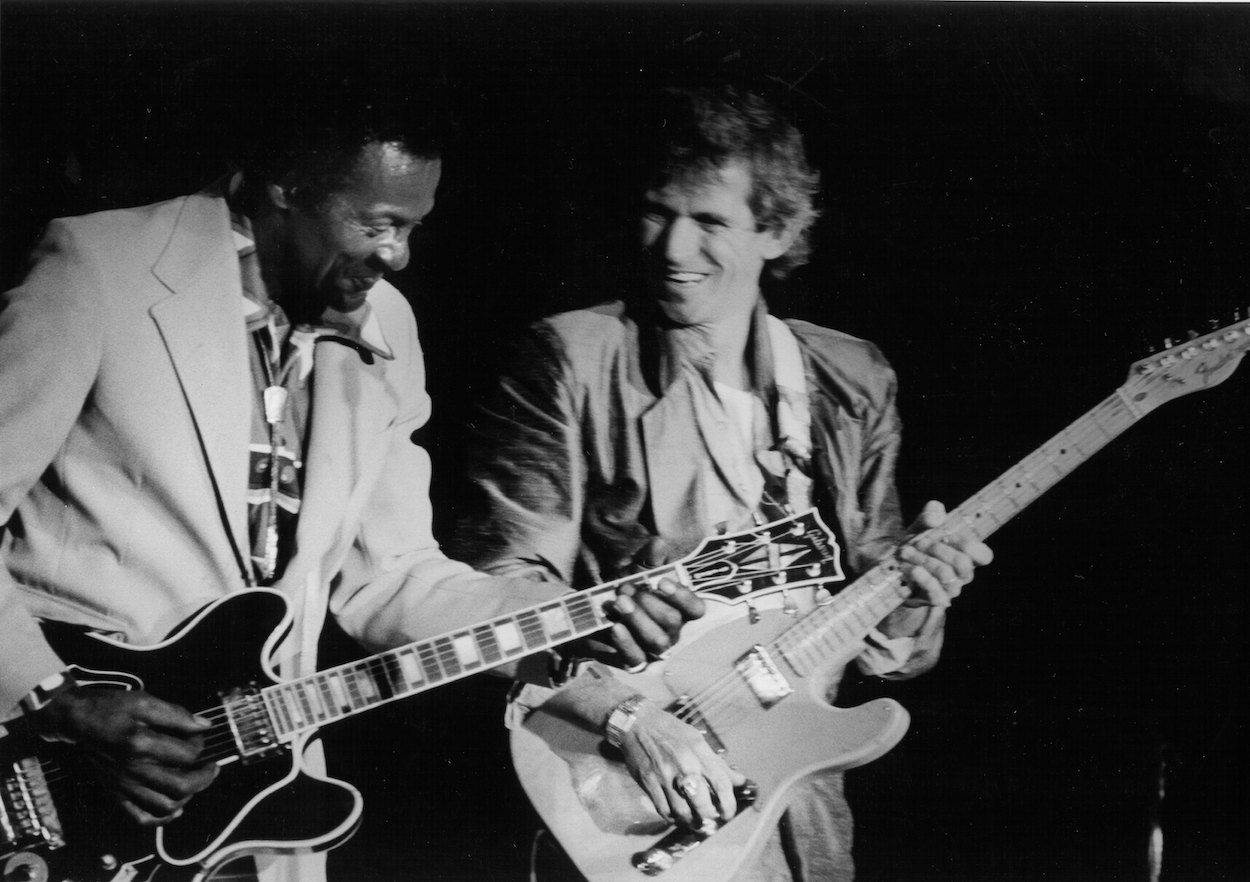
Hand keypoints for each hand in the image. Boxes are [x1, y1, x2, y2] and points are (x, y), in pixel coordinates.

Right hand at [30, 687, 218, 826]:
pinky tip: (175, 807)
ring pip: (164, 806)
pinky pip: (140, 817)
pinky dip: (162, 818)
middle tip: (212, 766)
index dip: (200, 743)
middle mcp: (133, 769)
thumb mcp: (143, 701)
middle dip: (204, 778)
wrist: (76, 721)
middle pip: (180, 786)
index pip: (187, 754)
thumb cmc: (109, 708)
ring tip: (194, 782)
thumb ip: (176, 714)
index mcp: (140, 744)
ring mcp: (124, 785)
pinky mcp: (116, 793)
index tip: (199, 735)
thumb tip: (204, 725)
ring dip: (188, 797)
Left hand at [578, 538, 702, 670]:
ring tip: (620, 601)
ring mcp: (654, 651)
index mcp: (680, 610)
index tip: (661, 581)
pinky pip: (635, 658)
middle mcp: (672, 633)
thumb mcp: (635, 571)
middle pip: (672, 622)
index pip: (696, 609)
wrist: (595, 615)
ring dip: (638, 618)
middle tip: (627, 588)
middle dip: (649, 602)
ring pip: (657, 640)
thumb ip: (648, 560)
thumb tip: (658, 543)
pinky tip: (615, 626)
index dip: (682, 596)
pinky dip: (626, 641)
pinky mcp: (634, 662)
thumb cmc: (624, 591)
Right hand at [618, 701, 744, 828]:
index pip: (721, 783)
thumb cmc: (671, 731)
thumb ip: (718, 763)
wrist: (638, 723)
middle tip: (711, 818)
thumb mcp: (697, 740)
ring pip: (682, 812)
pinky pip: (663, 810)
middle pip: (702, 804)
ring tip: (695, 821)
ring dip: (691, 822)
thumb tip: (740, 781)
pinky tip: (677, 815)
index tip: (728, 813)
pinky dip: (673, 818)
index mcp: (699, 752)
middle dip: (709, 817)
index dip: (728, 804)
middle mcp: (683, 765)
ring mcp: (664, 776)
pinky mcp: (649, 782)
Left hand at [897, 500, 993, 607]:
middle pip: (962, 562)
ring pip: (946, 575)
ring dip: (925, 560)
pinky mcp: (935, 599)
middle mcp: (962, 574)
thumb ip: (929, 515)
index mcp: (965, 555)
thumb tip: (937, 517)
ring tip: (906, 552)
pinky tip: (913, 569)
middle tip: (919, 542)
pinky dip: (923, 578)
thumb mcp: (920, 526)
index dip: (969, 545)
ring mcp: (950, 588)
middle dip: (938, 548)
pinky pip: (936, 593)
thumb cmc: (915, 545)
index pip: (984, 556)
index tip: (947, 535)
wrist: (894, 567)